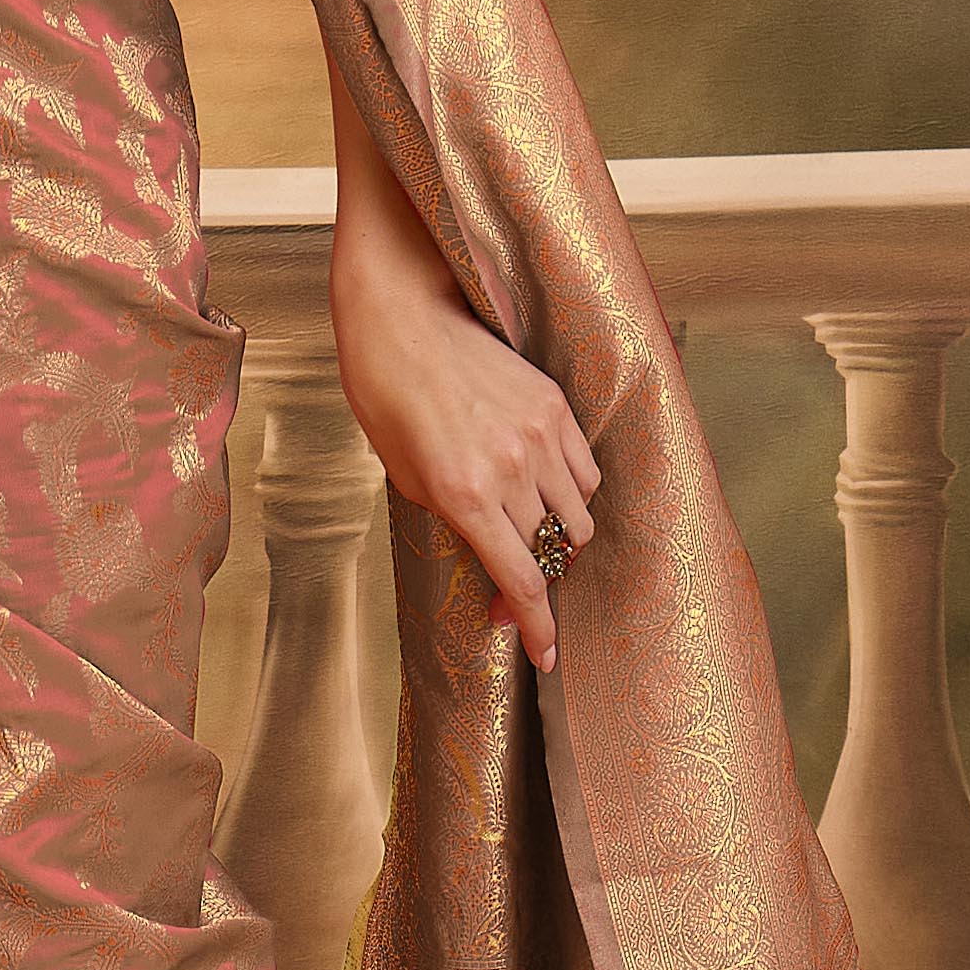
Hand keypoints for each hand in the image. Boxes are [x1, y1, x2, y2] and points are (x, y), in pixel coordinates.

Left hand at [329, 214, 598, 674]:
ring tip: (526, 522)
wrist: (400, 314)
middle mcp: (509, 469)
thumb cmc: (384, 393)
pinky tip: (542, 483)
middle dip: (538, 576)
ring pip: (580, 516)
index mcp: (463, 494)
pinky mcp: (555, 405)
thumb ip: (454, 522)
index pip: (522, 580)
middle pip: (555, 552)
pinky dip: (571, 490)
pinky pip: (585, 471)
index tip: (546, 656)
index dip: (538, 628)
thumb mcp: (404, 474)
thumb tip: (492, 564)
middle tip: (515, 576)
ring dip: (559, 534)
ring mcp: (538, 436)